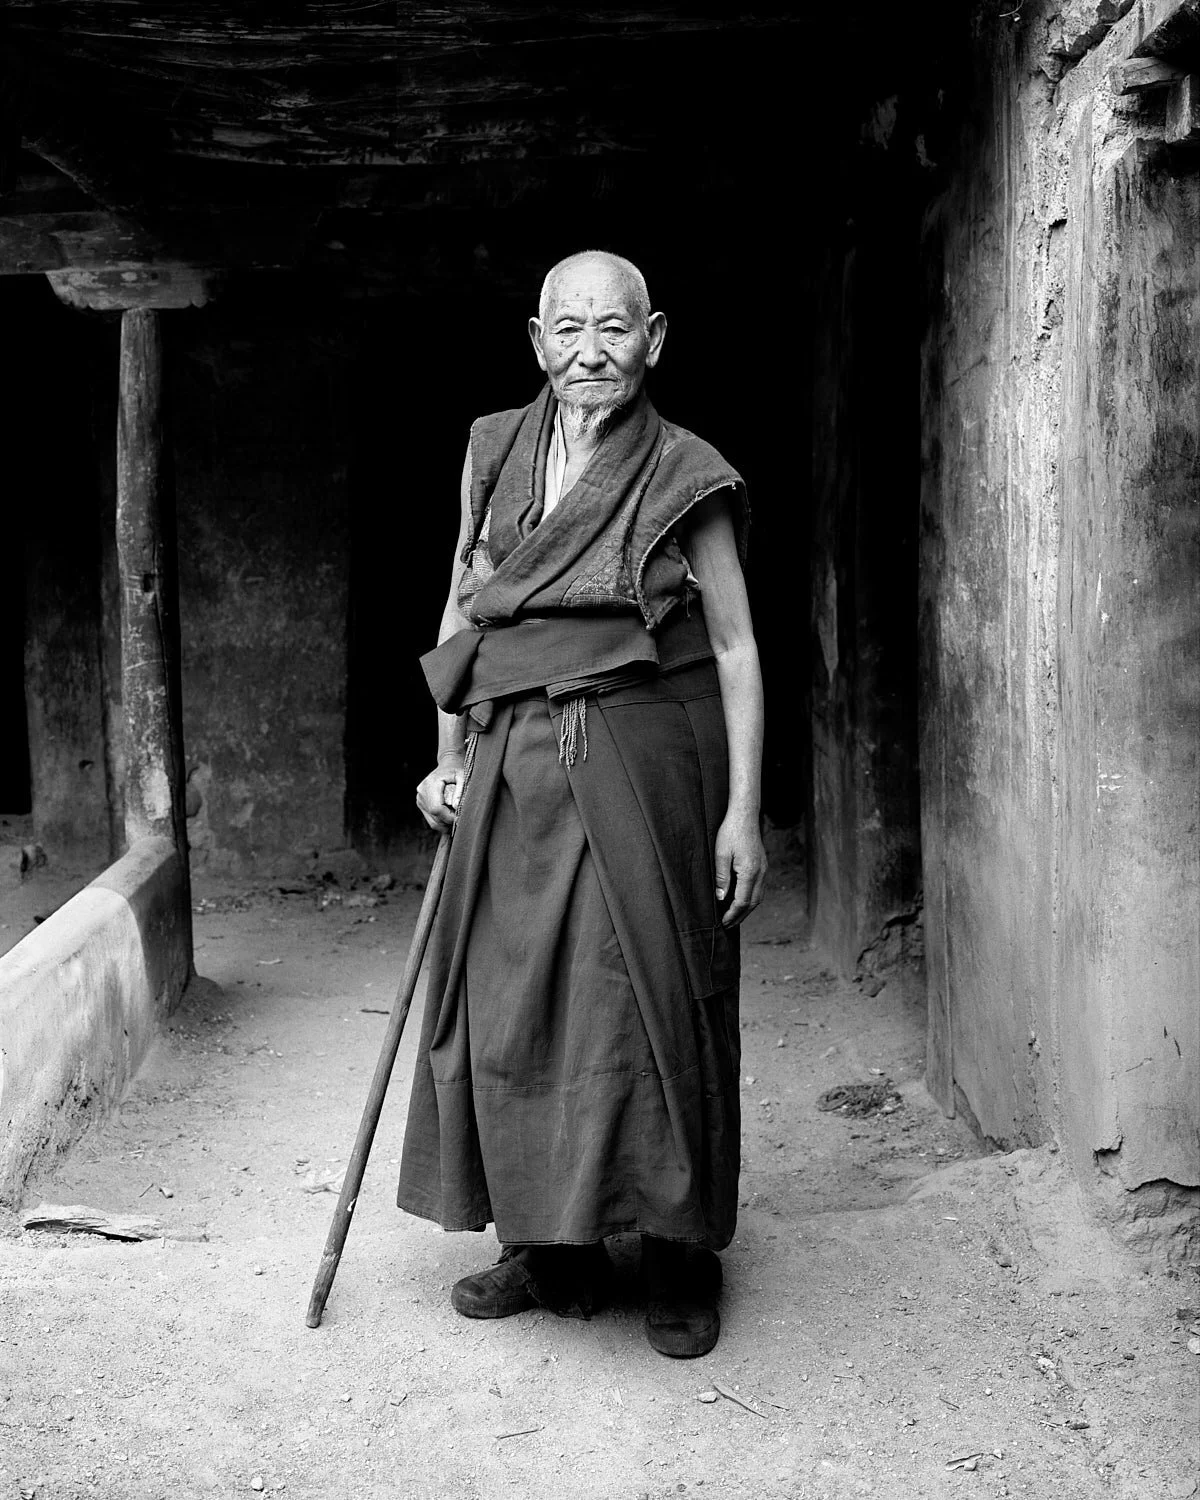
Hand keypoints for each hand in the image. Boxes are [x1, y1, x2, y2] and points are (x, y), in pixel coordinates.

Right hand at [416, 751, 465, 831]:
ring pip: (433, 821)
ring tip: (457, 817)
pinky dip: (442, 822)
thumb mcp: (463, 776)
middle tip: (461, 818)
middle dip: (449, 821)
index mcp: (430, 784)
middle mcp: (422, 792)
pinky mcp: (421, 804)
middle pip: (434, 816)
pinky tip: (451, 817)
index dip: (449, 817)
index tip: (460, 818)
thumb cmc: (457, 769)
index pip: (436, 808)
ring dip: (446, 824)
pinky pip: (431, 819)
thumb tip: (455, 807)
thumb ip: (460, 791)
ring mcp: (420, 799)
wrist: (448, 764)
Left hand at [714, 807, 766, 927]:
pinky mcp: (763, 866)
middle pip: (753, 903)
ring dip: (747, 909)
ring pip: (759, 897)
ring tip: (734, 917)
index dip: (733, 914)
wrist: (745, 816)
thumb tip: (721, 898)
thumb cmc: (731, 832)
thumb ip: (722, 877)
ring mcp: (764, 869)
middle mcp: (761, 873)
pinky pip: (759, 888)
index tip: (723, 922)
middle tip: (728, 925)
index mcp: (750, 871)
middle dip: (741, 916)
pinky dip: (751, 899)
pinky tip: (742, 901)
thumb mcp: (721, 854)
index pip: (742, 901)